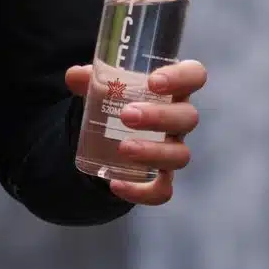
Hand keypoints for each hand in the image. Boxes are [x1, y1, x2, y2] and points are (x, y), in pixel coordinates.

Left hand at [64, 59, 206, 205]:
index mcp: (174, 87)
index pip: (194, 75)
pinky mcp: (163, 176)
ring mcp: (174, 148)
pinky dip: (143, 193)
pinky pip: (163, 191)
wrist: (117, 131)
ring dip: (154, 153)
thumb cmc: (122, 98)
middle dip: (159, 117)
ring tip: (123, 148)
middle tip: (127, 116)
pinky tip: (116, 185)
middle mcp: (180, 118)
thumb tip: (73, 76)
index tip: (153, 82)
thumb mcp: (107, 84)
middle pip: (188, 117)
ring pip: (180, 155)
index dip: (182, 77)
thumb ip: (92, 78)